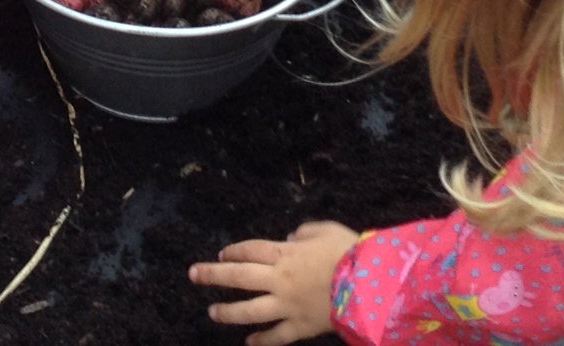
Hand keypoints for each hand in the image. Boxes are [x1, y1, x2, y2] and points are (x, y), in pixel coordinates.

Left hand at [189, 220, 358, 345]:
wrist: (370, 285)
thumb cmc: (349, 252)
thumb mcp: (326, 230)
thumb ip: (304, 232)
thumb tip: (290, 237)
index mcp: (285, 254)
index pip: (250, 250)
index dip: (233, 251)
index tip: (221, 254)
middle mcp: (280, 280)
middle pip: (239, 277)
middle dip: (213, 275)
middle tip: (193, 275)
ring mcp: (288, 305)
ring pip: (250, 310)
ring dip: (228, 312)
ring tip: (212, 312)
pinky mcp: (300, 327)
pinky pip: (276, 336)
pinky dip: (261, 341)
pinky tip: (248, 343)